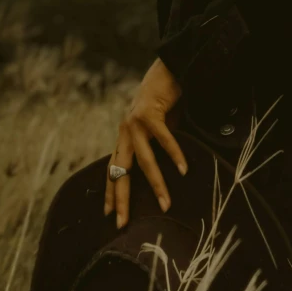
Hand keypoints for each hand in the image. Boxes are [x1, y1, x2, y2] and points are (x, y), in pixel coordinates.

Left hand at [104, 58, 187, 228]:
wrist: (168, 67)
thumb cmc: (165, 99)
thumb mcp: (158, 128)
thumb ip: (156, 146)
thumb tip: (167, 170)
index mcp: (125, 137)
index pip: (113, 170)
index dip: (110, 191)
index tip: (109, 214)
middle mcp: (124, 131)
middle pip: (119, 171)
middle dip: (120, 199)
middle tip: (121, 222)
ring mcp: (134, 122)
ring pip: (143, 161)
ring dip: (155, 184)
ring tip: (165, 204)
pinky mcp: (148, 113)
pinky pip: (163, 139)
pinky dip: (174, 154)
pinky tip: (182, 170)